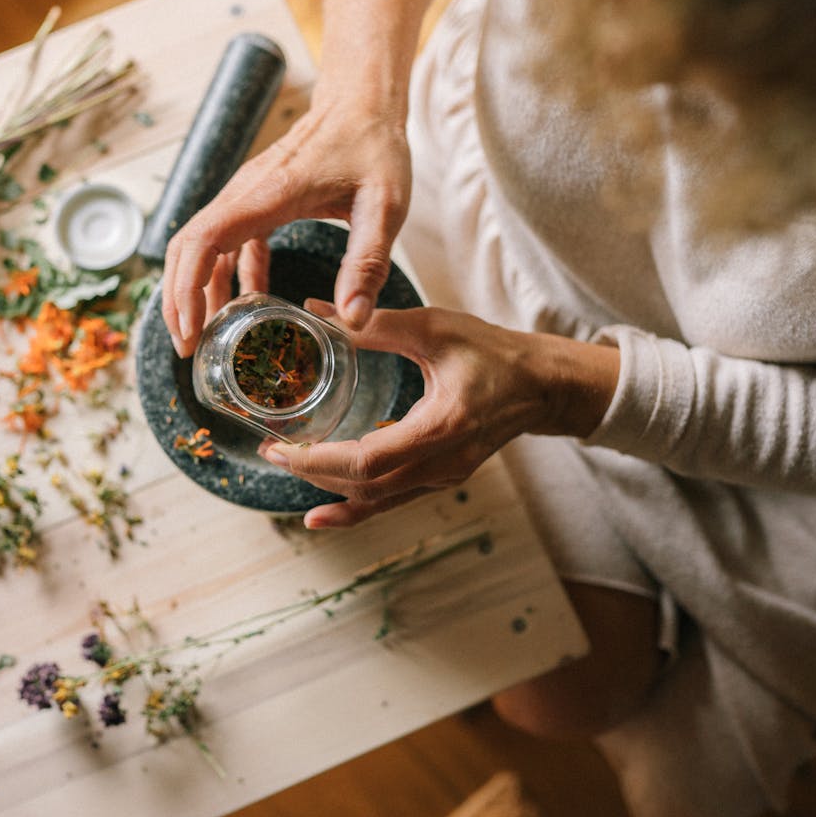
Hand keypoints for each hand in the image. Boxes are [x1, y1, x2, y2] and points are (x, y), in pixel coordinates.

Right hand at [161, 95, 411, 356]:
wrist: (363, 104)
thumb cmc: (373, 148)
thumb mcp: (384, 207)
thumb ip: (368, 262)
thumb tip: (353, 320)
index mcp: (268, 195)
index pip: (203, 241)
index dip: (186, 289)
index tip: (189, 329)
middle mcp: (245, 193)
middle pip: (186, 248)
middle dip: (178, 300)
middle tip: (189, 348)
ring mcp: (246, 196)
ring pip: (199, 246)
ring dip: (195, 291)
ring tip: (206, 337)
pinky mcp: (256, 201)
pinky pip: (227, 242)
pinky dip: (225, 276)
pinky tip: (247, 304)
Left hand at [260, 300, 620, 527]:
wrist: (544, 385)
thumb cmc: (496, 352)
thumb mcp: (434, 329)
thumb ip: (375, 326)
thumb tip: (316, 310)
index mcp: (441, 428)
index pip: (368, 462)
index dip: (317, 460)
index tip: (280, 446)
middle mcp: (442, 464)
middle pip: (365, 487)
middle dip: (312, 473)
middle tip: (271, 450)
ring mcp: (443, 477)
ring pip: (376, 500)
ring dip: (329, 488)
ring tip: (287, 467)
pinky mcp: (442, 477)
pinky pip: (392, 499)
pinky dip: (355, 503)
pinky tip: (323, 506)